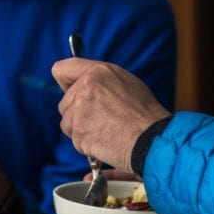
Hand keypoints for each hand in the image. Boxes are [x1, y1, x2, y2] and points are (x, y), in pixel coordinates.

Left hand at [51, 58, 169, 173]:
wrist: (152, 139)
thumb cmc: (144, 113)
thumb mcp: (125, 82)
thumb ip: (100, 80)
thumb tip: (81, 83)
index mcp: (98, 71)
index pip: (61, 69)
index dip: (64, 82)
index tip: (69, 89)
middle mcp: (85, 86)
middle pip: (64, 102)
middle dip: (77, 113)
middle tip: (101, 120)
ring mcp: (80, 109)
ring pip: (67, 122)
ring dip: (81, 129)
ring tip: (106, 130)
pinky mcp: (78, 130)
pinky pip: (75, 139)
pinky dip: (86, 143)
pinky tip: (105, 140)